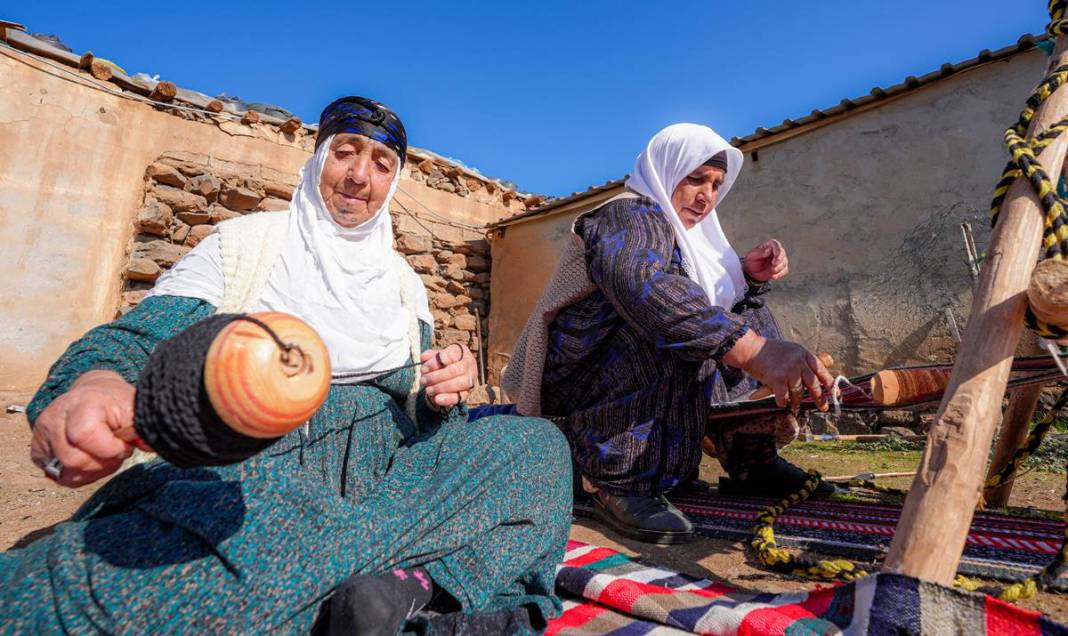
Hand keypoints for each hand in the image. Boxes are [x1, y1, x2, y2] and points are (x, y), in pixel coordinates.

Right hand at [30, 370, 135, 487]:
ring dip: (94, 471)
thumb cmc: (117, 403)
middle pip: (74, 460)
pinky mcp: (38, 452)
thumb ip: (141, 428)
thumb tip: (151, 446)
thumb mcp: (134, 409)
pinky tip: (92, 459)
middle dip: (104, 463)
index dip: (110, 448)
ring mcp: (42, 435)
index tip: (124, 445)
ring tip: (105, 455)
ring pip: (67, 473)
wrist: (95, 395)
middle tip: (117, 452)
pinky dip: (81, 475)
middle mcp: (53, 418)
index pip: (84, 435)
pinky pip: (60, 477)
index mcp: (80, 402)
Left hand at [420, 343, 477, 408]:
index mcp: (462, 351)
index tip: (424, 368)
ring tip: (428, 390)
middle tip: (423, 380)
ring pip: (458, 384)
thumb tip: (424, 358)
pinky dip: (447, 399)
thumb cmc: (445, 362)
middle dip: (435, 377)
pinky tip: (436, 399)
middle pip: (454, 370)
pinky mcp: (468, 392)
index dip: (436, 362)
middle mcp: (469, 364)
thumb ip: (430, 355)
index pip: (451, 355)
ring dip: (440, 388)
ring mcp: (470, 379)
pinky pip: (460, 397)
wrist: (455, 373)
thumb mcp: (438, 355)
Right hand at [722, 331, 833, 411]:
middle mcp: (798, 363)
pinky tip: (782, 404)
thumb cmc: (769, 351)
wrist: (752, 349)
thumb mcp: (791, 350)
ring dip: (797, 402)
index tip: (833, 391)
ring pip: (798, 392)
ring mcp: (788, 371)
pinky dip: (783, 402)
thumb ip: (802, 362)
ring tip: (795, 407)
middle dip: (819, 397)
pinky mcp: (777, 379)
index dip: (829, 382)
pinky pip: (784, 396)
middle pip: (813, 383)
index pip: (821, 369)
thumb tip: (813, 378)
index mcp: (803, 354)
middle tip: (823, 407)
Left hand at [742, 239, 787, 281]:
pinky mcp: (781, 268)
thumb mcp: (752, 256)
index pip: (775, 244)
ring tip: (772, 270)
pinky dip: (780, 274)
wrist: (752, 272)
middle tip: (773, 264)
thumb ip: (760, 252)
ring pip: (784, 262)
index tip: (776, 254)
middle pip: (782, 253)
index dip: (777, 249)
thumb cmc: (751, 261)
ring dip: (779, 267)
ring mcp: (780, 260)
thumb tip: (769, 249)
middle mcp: (776, 251)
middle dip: (779, 259)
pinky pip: (784, 270)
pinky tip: (773, 276)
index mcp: (768, 246)